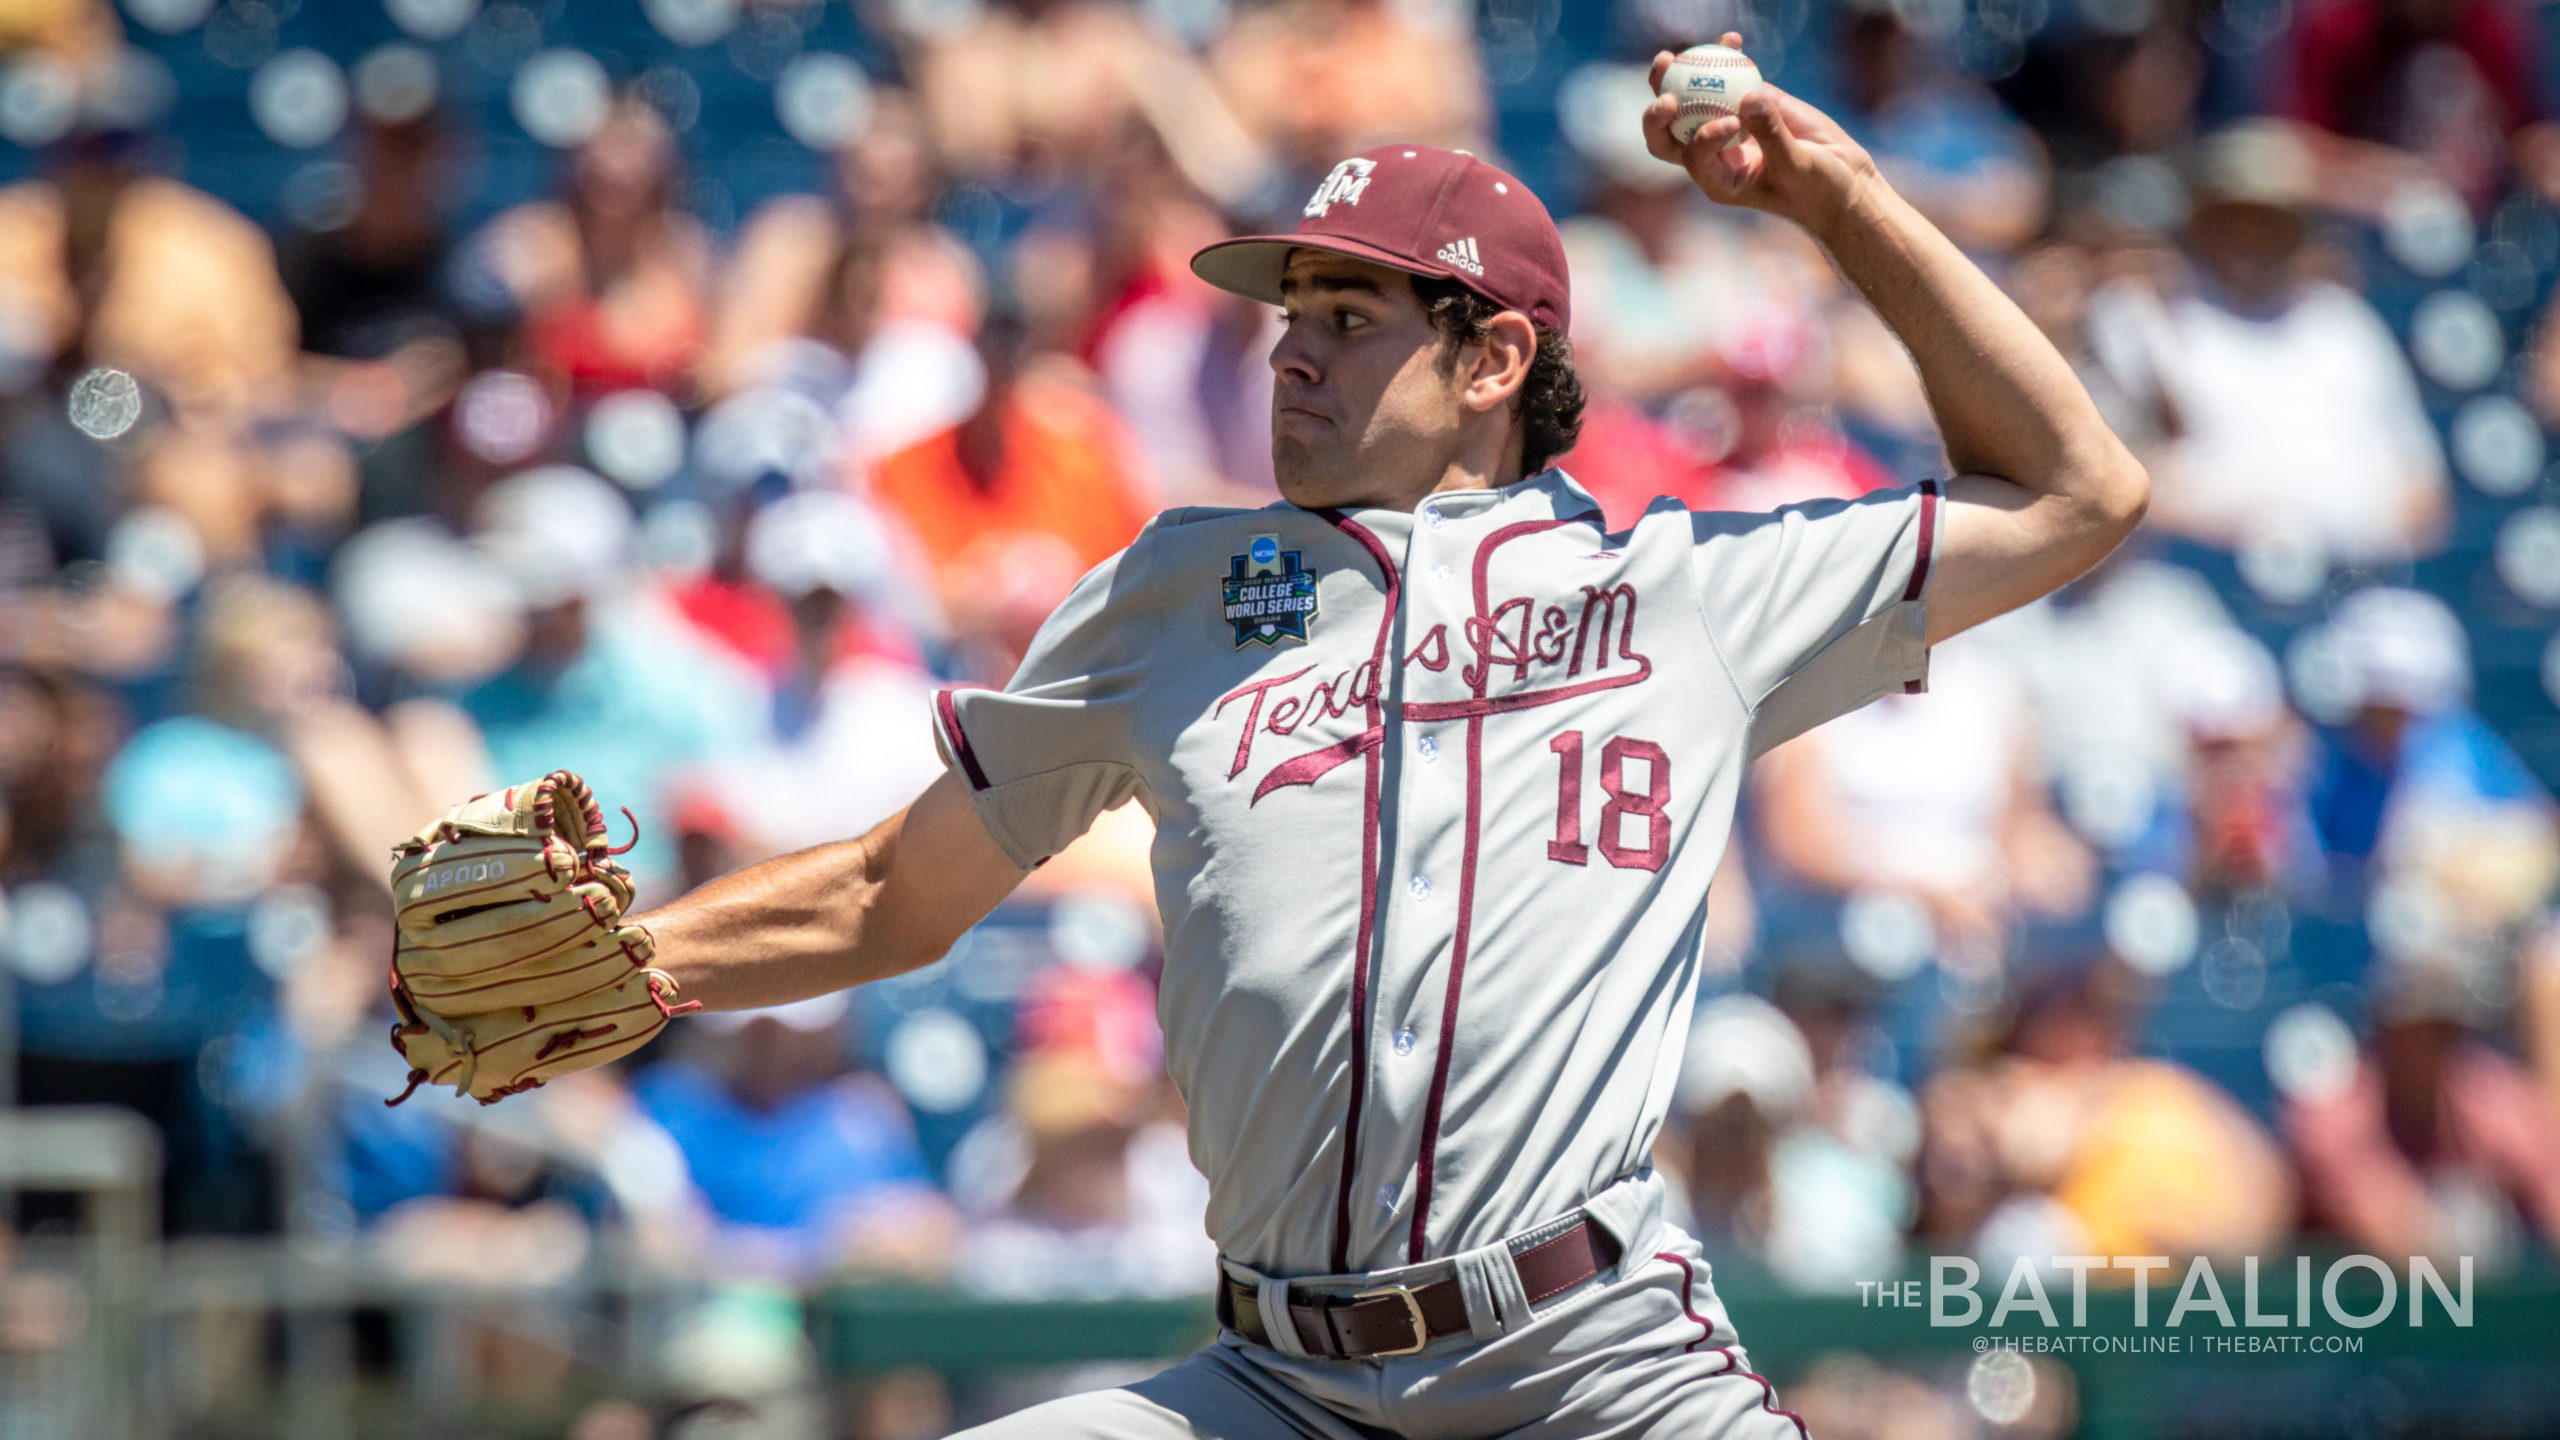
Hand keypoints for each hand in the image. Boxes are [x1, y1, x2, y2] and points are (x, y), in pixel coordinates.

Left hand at [1644, 37, 1883, 239]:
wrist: (1841, 175)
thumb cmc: (1817, 188)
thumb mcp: (1796, 166)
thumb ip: (1772, 135)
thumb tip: (1747, 98)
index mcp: (1718, 178)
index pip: (1693, 156)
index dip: (1702, 137)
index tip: (1732, 123)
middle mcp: (1714, 152)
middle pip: (1672, 132)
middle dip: (1659, 112)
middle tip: (1665, 91)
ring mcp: (1728, 124)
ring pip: (1693, 100)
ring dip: (1679, 77)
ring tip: (1671, 57)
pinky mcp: (1749, 101)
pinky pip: (1732, 77)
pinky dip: (1728, 58)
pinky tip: (1731, 39)